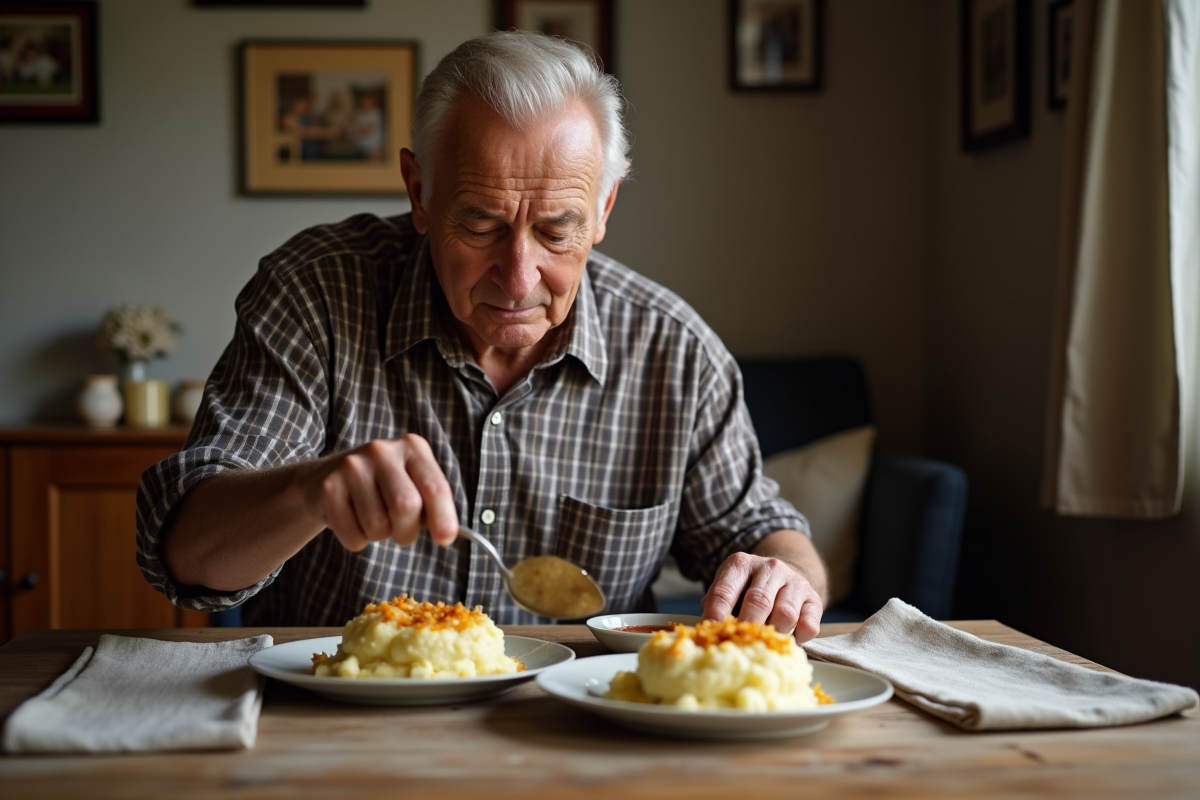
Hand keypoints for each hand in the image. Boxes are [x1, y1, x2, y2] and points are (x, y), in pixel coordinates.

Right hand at [301, 434, 458, 551]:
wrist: (324, 478)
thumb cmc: (380, 487)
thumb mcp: (411, 483)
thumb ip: (431, 503)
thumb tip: (448, 534)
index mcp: (412, 447)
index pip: (435, 487)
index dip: (444, 517)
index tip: (445, 538)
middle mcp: (382, 451)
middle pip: (406, 506)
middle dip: (407, 531)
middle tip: (402, 533)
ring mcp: (352, 467)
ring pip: (378, 525)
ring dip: (380, 536)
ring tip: (373, 521)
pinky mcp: (329, 487)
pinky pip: (353, 536)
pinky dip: (357, 541)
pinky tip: (353, 522)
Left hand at [700, 533, 825, 641]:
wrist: (786, 577)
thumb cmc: (749, 589)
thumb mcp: (730, 587)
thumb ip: (717, 604)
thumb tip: (707, 627)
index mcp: (741, 564)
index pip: (725, 591)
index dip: (717, 614)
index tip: (712, 632)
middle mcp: (770, 568)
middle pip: (758, 602)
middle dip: (747, 627)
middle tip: (740, 645)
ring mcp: (795, 582)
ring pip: (785, 614)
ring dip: (773, 634)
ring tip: (764, 645)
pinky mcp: (814, 599)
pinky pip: (809, 624)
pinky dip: (797, 638)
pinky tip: (786, 641)